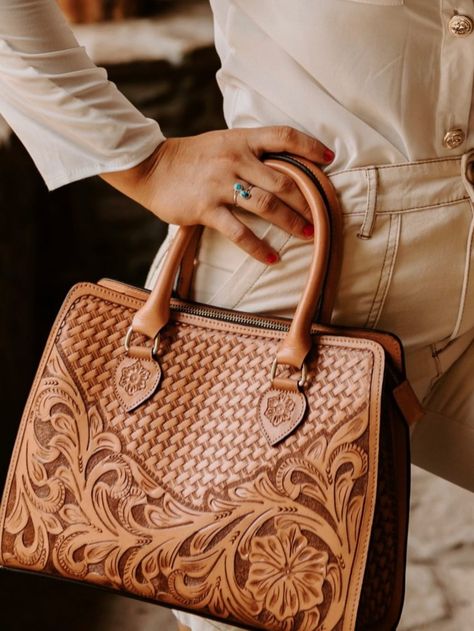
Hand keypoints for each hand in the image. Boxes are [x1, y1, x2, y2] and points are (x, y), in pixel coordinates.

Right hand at [100, 127, 334, 263]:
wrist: (151, 167)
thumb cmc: (191, 157)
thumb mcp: (222, 143)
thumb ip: (249, 152)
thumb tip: (280, 167)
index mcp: (241, 140)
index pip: (284, 136)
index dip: (310, 147)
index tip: (329, 160)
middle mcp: (235, 160)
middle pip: (283, 180)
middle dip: (308, 201)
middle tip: (323, 216)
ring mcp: (220, 184)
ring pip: (266, 205)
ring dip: (291, 223)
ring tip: (309, 235)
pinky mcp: (206, 208)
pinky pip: (239, 231)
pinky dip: (258, 247)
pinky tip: (271, 258)